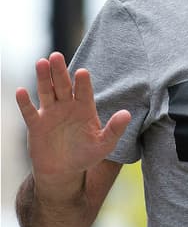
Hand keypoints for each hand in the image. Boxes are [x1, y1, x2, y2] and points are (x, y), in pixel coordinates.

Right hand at [15, 52, 130, 194]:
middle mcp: (67, 106)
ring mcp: (50, 113)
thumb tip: (127, 114)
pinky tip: (21, 91)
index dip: (82, 83)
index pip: (84, 92)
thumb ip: (114, 129)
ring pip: (46, 92)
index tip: (82, 72)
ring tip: (41, 62)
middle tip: (56, 56)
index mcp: (85, 108)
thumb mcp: (104, 144)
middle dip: (59, 71)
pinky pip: (29, 111)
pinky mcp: (36, 124)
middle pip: (62, 85)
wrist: (64, 170)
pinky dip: (24, 102)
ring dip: (42, 78)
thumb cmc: (87, 155)